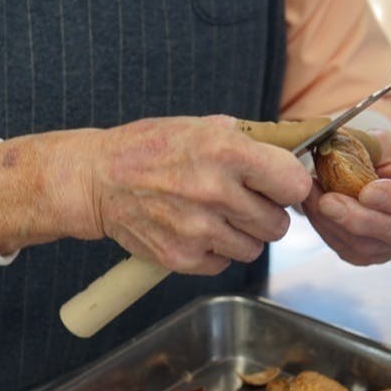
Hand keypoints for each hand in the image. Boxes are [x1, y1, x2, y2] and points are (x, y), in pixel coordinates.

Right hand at [0, 115, 310, 273]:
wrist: (97, 180)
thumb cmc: (151, 148)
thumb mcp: (199, 126)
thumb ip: (247, 140)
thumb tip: (290, 152)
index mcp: (225, 151)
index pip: (293, 184)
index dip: (290, 186)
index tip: (281, 186)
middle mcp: (214, 192)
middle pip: (279, 223)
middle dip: (267, 214)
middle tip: (245, 203)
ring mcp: (198, 229)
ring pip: (255, 248)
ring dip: (244, 236)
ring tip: (219, 217)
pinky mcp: (182, 257)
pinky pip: (224, 264)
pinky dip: (216, 252)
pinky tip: (197, 231)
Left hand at [302, 130, 390, 264]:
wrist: (382, 182)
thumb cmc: (387, 161)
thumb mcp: (384, 144)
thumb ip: (368, 145)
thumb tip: (334, 145)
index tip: (367, 192)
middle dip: (359, 218)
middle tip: (328, 202)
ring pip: (370, 246)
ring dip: (335, 225)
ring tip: (312, 200)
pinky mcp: (378, 256)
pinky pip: (351, 252)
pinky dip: (328, 232)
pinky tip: (314, 211)